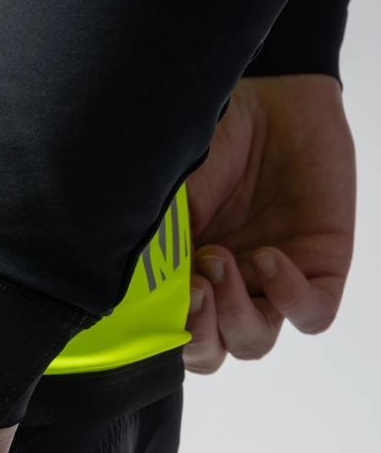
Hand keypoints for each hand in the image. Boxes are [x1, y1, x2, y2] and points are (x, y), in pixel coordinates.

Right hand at [183, 74, 355, 373]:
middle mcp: (225, 286)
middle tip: (192, 289)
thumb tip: (130, 292)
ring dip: (235, 313)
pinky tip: (269, 257)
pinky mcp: (321, 268)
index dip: (163, 336)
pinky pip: (312, 314)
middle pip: (213, 352)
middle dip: (200, 333)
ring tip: (221, 261)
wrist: (270, 100)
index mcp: (182, 274)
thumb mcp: (170, 194)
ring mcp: (271, 281)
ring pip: (255, 340)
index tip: (155, 300)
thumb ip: (154, 245)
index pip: (170, 335)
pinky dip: (290, 297)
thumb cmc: (213, 140)